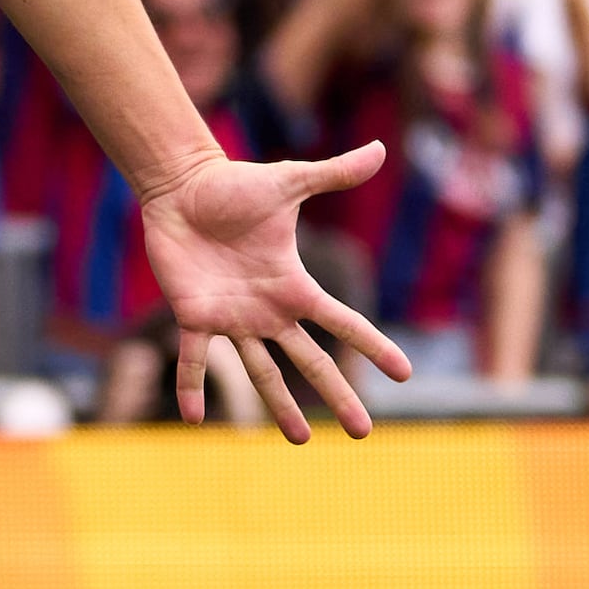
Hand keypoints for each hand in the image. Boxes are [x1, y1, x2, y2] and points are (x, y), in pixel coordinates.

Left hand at [138, 149, 412, 440]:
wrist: (183, 188)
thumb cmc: (235, 186)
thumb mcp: (288, 182)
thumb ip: (333, 173)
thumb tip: (381, 149)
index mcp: (294, 286)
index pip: (343, 324)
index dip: (373, 347)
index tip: (404, 374)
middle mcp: (268, 310)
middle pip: (310, 361)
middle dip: (337, 396)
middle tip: (364, 432)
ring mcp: (232, 318)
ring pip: (260, 372)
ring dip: (279, 406)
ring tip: (302, 439)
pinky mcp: (193, 315)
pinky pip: (193, 358)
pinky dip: (191, 386)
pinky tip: (196, 418)